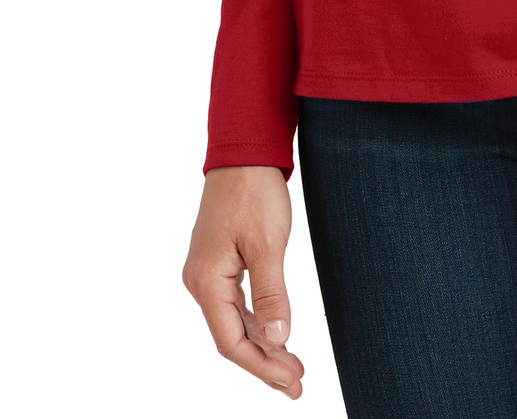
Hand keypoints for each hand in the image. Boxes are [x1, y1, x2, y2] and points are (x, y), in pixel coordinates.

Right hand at [182, 166, 304, 398]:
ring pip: (234, 322)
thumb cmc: (253, 191)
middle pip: (232, 336)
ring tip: (293, 367)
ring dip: (263, 345)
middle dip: (265, 363)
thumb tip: (279, 338)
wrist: (244, 151)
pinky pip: (236, 304)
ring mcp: (208, 272)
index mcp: (207, 281)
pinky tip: (276, 334)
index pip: (231, 341)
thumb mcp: (267, 244)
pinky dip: (257, 322)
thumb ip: (272, 294)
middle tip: (297, 383)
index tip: (291, 380)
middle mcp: (201, 282)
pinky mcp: (219, 262)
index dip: (262, 366)